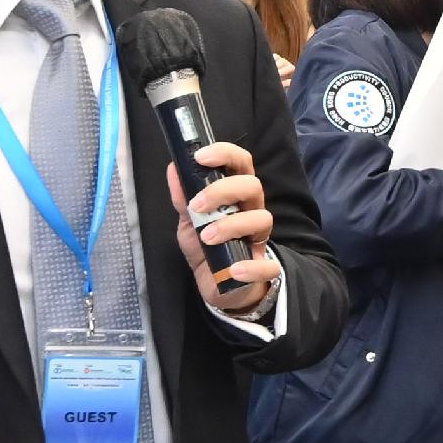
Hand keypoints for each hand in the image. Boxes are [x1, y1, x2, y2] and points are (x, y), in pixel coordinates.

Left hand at [168, 140, 280, 315]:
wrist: (219, 287)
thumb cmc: (208, 248)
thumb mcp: (189, 223)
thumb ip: (183, 199)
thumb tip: (173, 168)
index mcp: (236, 196)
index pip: (241, 164)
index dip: (225, 154)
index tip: (201, 156)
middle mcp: (252, 211)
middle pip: (252, 186)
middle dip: (223, 191)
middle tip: (196, 206)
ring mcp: (259, 239)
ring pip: (262, 220)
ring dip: (231, 225)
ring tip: (207, 237)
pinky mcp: (263, 268)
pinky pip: (268, 266)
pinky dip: (252, 267)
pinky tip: (234, 270)